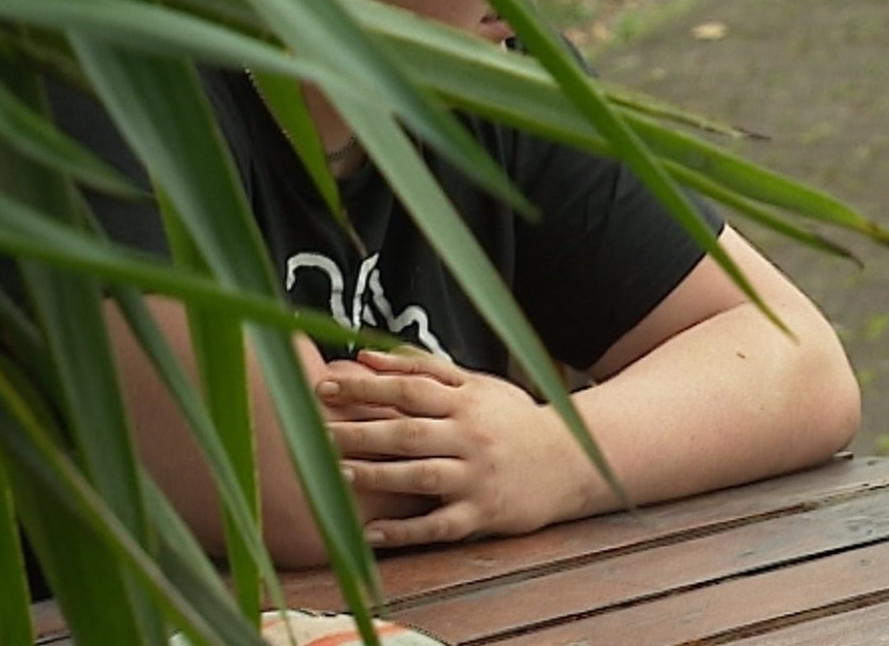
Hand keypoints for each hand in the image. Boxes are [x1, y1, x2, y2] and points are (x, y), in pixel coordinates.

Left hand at [318, 348, 585, 548]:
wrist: (571, 459)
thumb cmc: (512, 419)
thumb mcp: (476, 385)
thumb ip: (424, 368)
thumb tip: (367, 354)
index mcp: (465, 401)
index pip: (408, 388)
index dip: (365, 386)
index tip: (325, 386)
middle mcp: (470, 436)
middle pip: (409, 431)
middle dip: (361, 432)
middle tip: (317, 432)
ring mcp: (477, 477)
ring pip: (422, 476)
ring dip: (379, 476)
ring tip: (338, 475)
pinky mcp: (484, 514)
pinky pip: (440, 524)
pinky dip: (405, 531)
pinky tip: (370, 534)